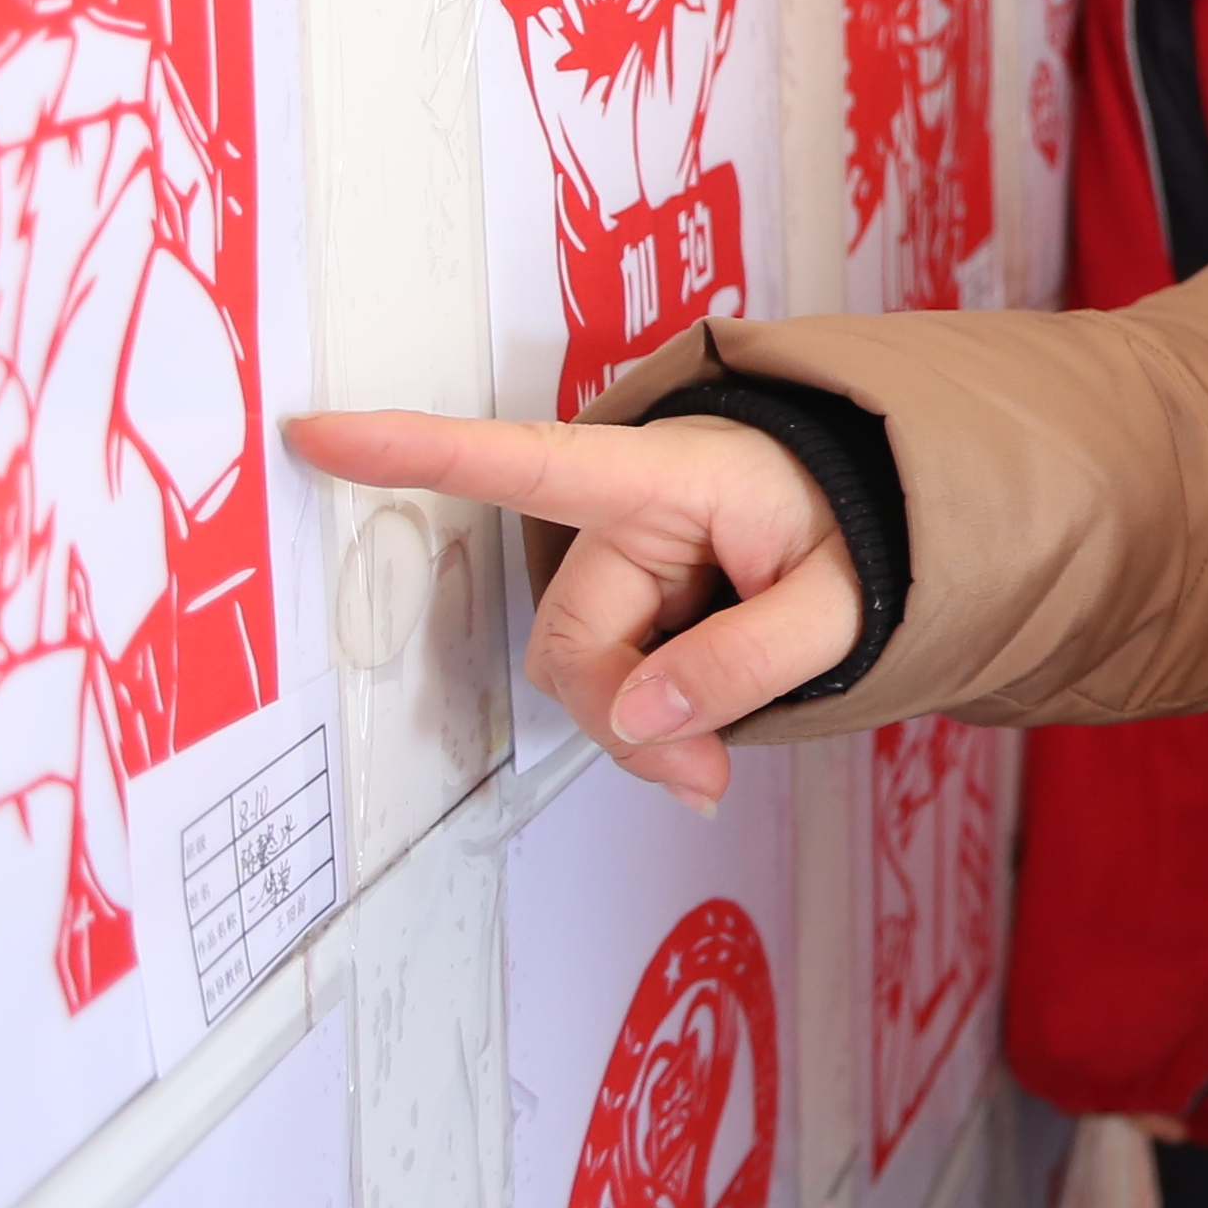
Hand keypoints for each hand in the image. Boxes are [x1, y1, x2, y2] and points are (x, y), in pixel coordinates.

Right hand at [281, 409, 847, 803]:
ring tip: (734, 722)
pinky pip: (617, 685)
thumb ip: (750, 659)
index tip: (317, 434)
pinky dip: (659, 722)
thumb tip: (638, 722)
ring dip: (648, 724)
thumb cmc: (861, 527)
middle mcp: (628, 516)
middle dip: (627, 717)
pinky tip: (713, 717)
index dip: (415, 453)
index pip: (525, 462)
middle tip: (707, 773)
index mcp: (667, 476)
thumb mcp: (842, 597)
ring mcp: (627, 567)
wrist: (890, 520)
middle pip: (572, 644)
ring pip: (587, 677)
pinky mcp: (634, 611)